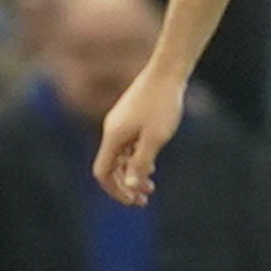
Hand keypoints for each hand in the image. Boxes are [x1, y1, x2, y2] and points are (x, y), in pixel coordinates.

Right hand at [93, 64, 188, 203]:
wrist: (168, 71)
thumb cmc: (162, 104)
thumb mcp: (154, 139)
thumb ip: (140, 164)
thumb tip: (129, 186)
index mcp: (113, 136)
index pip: (102, 172)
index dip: (115, 190)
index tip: (134, 200)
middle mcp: (112, 130)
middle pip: (109, 166)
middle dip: (124, 185)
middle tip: (144, 200)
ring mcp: (120, 122)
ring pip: (120, 156)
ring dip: (132, 173)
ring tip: (150, 187)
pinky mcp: (130, 116)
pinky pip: (127, 145)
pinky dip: (136, 158)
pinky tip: (152, 164)